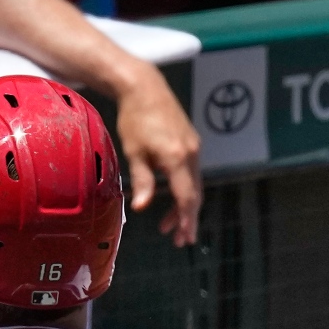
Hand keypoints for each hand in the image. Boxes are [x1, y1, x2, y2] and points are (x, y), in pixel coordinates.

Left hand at [116, 66, 201, 246]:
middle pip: (194, 194)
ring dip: (184, 205)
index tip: (184, 237)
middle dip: (187, 218)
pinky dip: (183, 189)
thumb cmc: (135, 119)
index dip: (186, 219)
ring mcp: (193, 147)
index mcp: (177, 157)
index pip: (186, 197)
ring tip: (169, 225)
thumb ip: (142, 181)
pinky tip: (171, 198)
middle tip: (179, 240)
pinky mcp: (190, 142)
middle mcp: (191, 153)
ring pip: (193, 184)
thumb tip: (142, 207)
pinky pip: (191, 172)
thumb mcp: (134, 153)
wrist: (145, 88)